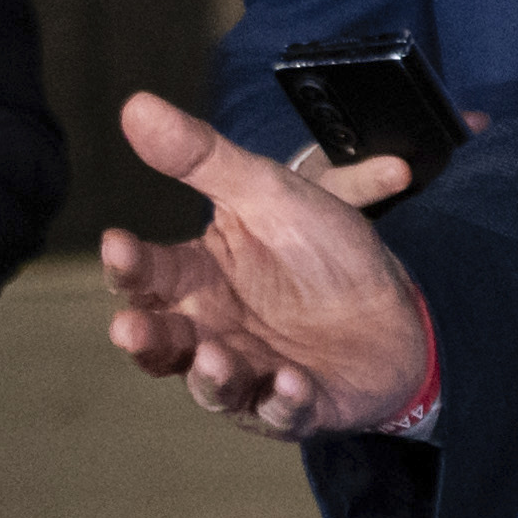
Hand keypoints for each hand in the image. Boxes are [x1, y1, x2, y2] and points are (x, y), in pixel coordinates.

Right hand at [103, 96, 440, 434]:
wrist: (399, 301)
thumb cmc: (322, 249)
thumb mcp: (267, 191)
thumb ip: (201, 158)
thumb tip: (135, 105)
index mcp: (198, 280)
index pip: (148, 276)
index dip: (129, 264)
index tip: (118, 243)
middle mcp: (212, 332)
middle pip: (164, 342)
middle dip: (146, 339)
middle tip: (130, 329)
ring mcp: (253, 374)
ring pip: (213, 386)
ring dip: (211, 375)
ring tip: (216, 356)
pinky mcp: (300, 406)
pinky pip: (283, 412)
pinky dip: (283, 401)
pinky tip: (290, 381)